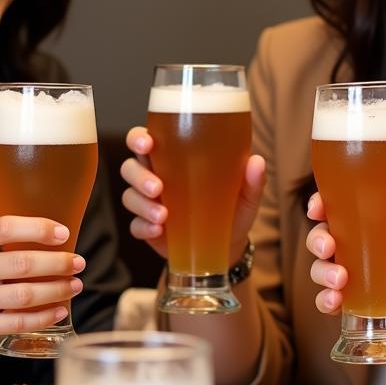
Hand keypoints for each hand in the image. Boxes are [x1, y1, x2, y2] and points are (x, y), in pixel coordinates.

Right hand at [0, 216, 86, 344]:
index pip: (5, 228)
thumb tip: (59, 235)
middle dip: (57, 263)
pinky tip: (60, 309)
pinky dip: (44, 316)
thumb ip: (6, 239)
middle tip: (78, 263)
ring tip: (75, 285)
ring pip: (24, 295)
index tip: (63, 234)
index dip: (38, 229)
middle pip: (22, 263)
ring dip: (56, 290)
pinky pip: (18, 322)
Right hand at [121, 126, 266, 261]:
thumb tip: (257, 161)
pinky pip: (134, 226)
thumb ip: (251, 180)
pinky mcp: (147, 228)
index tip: (147, 144)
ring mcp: (148, 203)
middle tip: (158, 188)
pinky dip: (143, 227)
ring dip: (142, 204)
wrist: (225, 245)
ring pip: (128, 195)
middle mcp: (155, 176)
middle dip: (139, 176)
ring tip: (163, 216)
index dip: (138, 139)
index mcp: (172, 158)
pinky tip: (158, 231)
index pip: (144, 140)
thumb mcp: (245, 195)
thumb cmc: (231, 208)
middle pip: (130, 167)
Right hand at [306, 196, 385, 356]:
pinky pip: (347, 311)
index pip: (354, 213)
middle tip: (328, 249)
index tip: (319, 206)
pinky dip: (330, 306)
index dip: (329, 207)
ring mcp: (381, 288)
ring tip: (337, 282)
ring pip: (333, 276)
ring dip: (322, 275)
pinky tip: (334, 305)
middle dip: (319, 243)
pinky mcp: (384, 318)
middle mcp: (384, 258)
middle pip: (334, 244)